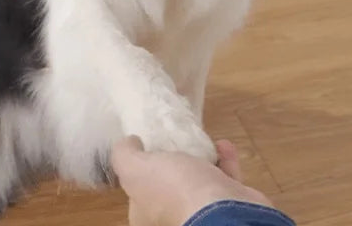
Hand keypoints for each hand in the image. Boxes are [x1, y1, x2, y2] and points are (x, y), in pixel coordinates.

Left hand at [112, 136, 272, 225]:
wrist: (220, 208)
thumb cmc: (172, 189)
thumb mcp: (135, 168)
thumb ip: (123, 155)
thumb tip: (127, 142)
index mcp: (145, 215)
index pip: (138, 191)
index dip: (141, 168)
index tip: (148, 144)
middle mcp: (171, 216)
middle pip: (169, 184)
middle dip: (174, 160)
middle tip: (176, 137)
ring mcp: (200, 210)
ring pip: (199, 181)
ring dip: (201, 156)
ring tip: (200, 136)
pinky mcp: (227, 202)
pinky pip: (224, 177)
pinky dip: (224, 158)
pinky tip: (222, 144)